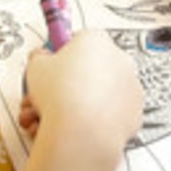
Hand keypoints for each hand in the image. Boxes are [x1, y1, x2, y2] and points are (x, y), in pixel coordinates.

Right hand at [18, 31, 139, 163]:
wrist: (81, 130)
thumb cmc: (61, 96)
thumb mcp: (35, 67)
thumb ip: (40, 58)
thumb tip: (41, 58)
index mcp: (96, 40)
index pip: (79, 39)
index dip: (62, 54)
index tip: (54, 64)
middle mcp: (120, 60)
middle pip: (92, 66)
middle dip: (71, 80)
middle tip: (52, 93)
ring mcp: (131, 86)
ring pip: (102, 91)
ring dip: (81, 101)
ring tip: (56, 115)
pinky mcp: (135, 111)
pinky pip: (112, 112)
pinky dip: (97, 119)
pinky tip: (76, 126)